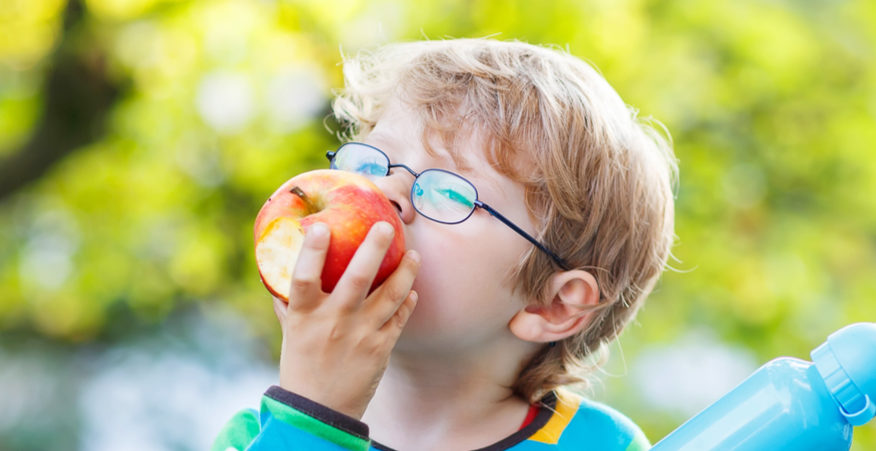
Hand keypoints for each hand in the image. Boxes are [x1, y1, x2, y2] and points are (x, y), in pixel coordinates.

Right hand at [272, 221, 419, 418]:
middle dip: (374, 248)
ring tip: (414, 255)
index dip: (313, 251)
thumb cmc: (301, 365)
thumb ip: (290, 302)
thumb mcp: (291, 332)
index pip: (304, 277)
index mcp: (305, 316)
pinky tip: (412, 289)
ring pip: (390, 295)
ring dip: (406, 272)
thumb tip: (279, 270)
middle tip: (387, 226)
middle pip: (357, 278)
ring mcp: (361, 334)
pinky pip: (400, 317)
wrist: (320, 411)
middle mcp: (334, 322)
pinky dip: (408, 300)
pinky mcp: (381, 348)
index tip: (322, 226)